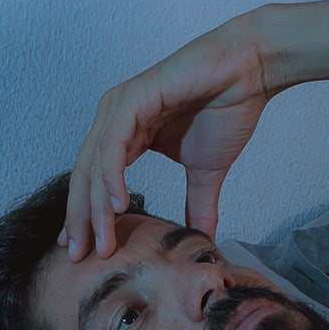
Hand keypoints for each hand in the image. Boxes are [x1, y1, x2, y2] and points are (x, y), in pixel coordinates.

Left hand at [60, 11, 277, 260]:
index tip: (85, 252)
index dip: (88, 218)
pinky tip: (118, 205)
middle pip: (85, 177)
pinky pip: (113, 145)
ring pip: (95, 165)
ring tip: (101, 241)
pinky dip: (112, 176)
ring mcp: (121, 108)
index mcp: (124, 134)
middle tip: (78, 257)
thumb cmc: (227, 109)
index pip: (95, 182)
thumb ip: (198, 204)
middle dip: (81, 219)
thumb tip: (203, 239)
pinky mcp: (134, 99)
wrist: (250, 72)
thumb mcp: (206, 170)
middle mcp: (115, 120)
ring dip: (95, 207)